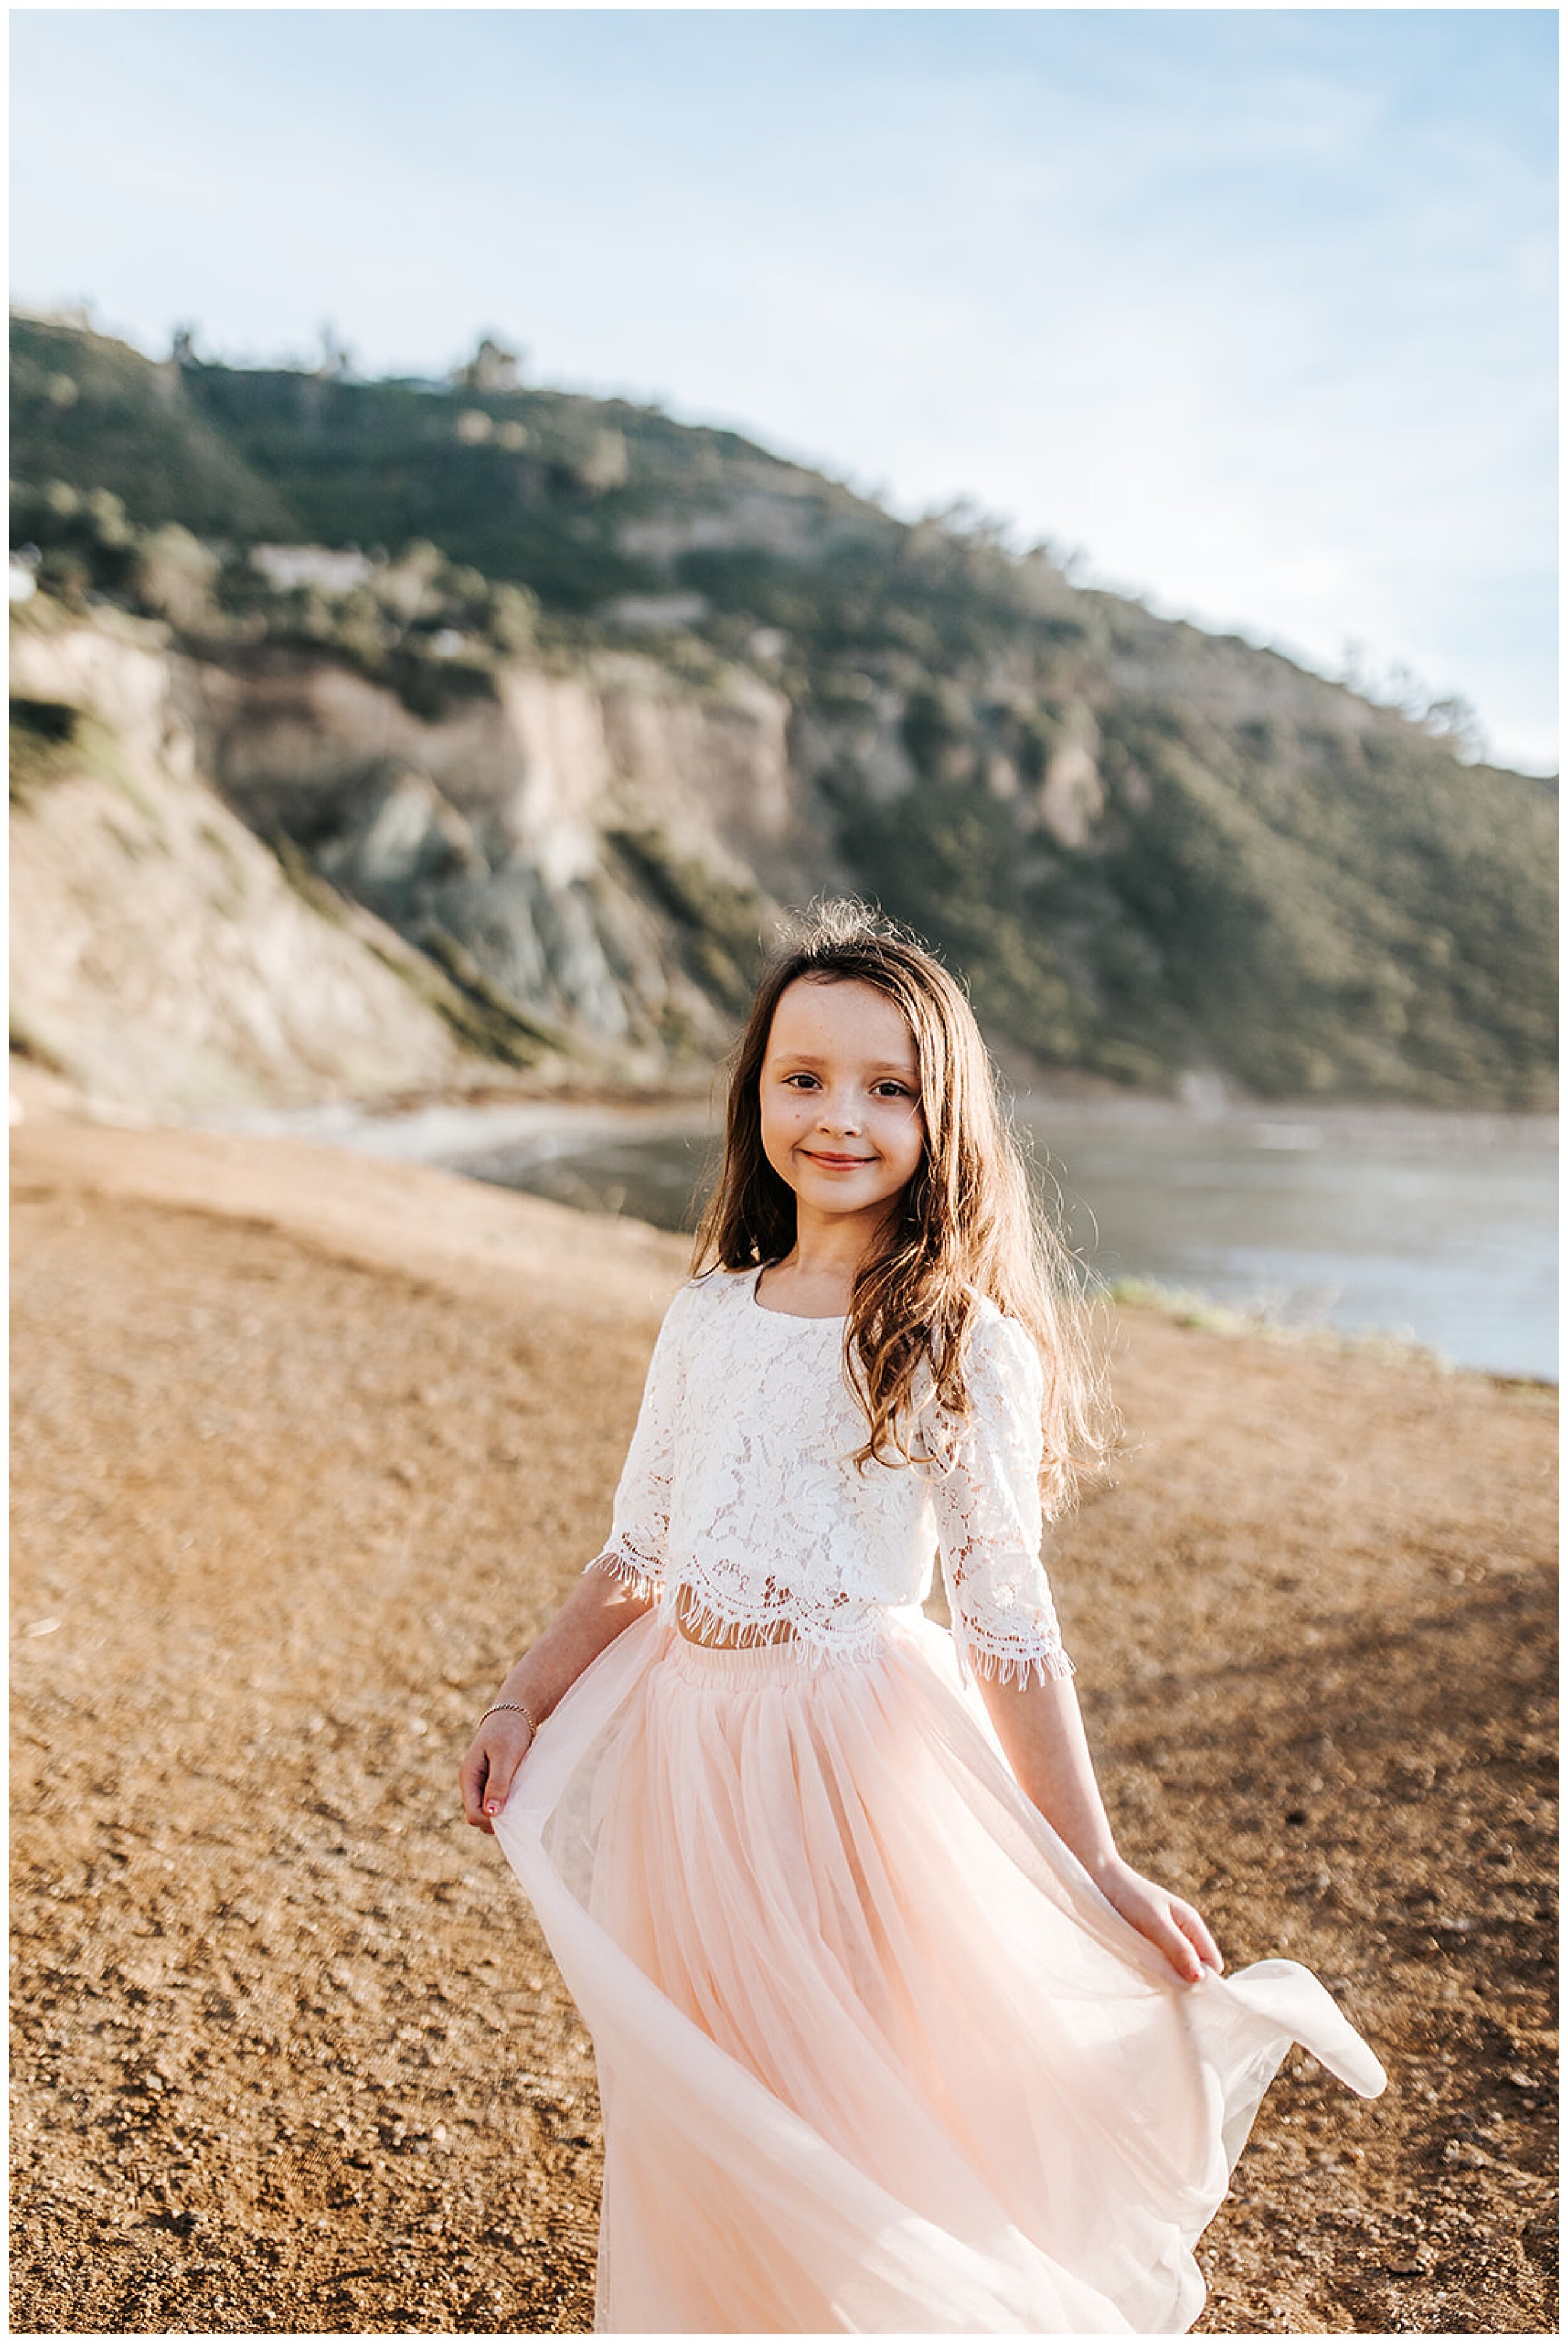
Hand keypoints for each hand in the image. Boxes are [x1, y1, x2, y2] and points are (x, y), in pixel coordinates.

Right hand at [458, 1711, 534, 1834]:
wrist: (515, 1714)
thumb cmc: (509, 1731)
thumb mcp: (505, 1756)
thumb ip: (497, 1783)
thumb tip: (491, 1813)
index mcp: (469, 1777)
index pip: (473, 1815)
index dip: (490, 1821)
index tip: (512, 1815)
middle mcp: (472, 1784)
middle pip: (478, 1817)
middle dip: (496, 1820)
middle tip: (518, 1809)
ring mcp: (481, 1784)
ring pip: (487, 1812)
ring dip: (503, 1813)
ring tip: (519, 1801)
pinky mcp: (492, 1782)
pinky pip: (496, 1803)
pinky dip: (507, 1804)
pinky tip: (519, 1797)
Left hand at [1089, 1853, 1223, 1984]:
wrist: (1098, 1878)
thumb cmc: (1129, 1897)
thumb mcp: (1155, 1923)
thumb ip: (1179, 1949)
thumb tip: (1201, 1978)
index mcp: (1192, 1924)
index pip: (1213, 1963)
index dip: (1204, 1980)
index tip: (1185, 1993)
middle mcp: (1183, 1933)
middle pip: (1197, 1969)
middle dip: (1185, 1981)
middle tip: (1165, 1987)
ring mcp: (1167, 1939)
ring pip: (1178, 1969)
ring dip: (1167, 1977)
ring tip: (1150, 1977)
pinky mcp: (1150, 1944)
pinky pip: (1161, 1966)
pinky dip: (1154, 1972)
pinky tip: (1141, 1971)